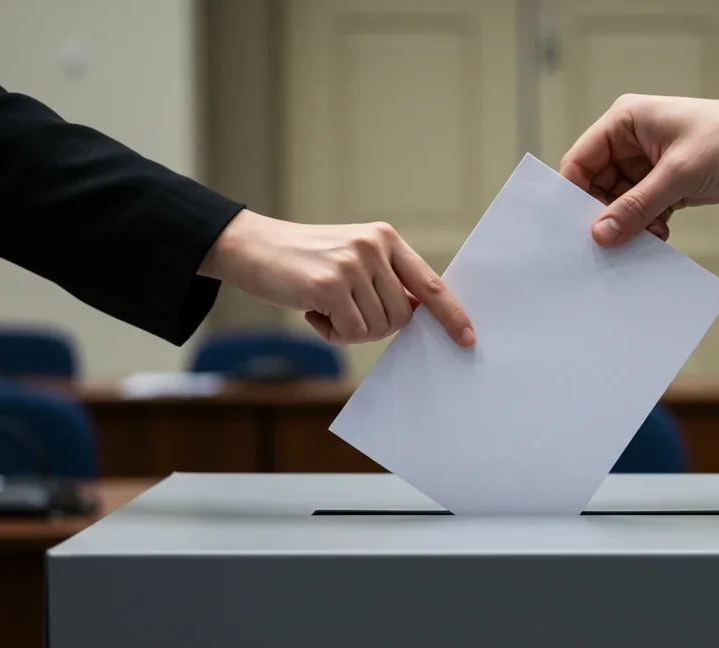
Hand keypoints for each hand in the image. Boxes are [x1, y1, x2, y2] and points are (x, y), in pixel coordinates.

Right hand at [199, 211, 474, 346]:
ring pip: (377, 328)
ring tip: (324, 305)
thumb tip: (417, 314)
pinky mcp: (330, 285)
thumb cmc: (305, 260)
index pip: (430, 283)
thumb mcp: (352, 256)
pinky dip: (332, 333)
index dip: (451, 314)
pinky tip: (311, 310)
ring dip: (350, 329)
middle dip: (376, 326)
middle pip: (402, 316)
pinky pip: (351, 333)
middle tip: (344, 310)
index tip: (467, 338)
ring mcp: (352, 265)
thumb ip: (386, 280)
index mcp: (386, 238)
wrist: (251, 246)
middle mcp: (374, 247)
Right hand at [560, 94, 718, 246]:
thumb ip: (637, 205)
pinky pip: (641, 210)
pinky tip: (659, 236)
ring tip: (643, 239)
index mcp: (625, 122)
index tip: (573, 227)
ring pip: (619, 202)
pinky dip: (646, 226)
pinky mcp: (664, 184)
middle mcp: (630, 141)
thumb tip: (601, 233)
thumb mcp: (679, 174)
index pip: (581, 159)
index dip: (573, 193)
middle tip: (610, 244)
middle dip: (604, 214)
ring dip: (628, 224)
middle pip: (597, 185)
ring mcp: (646, 165)